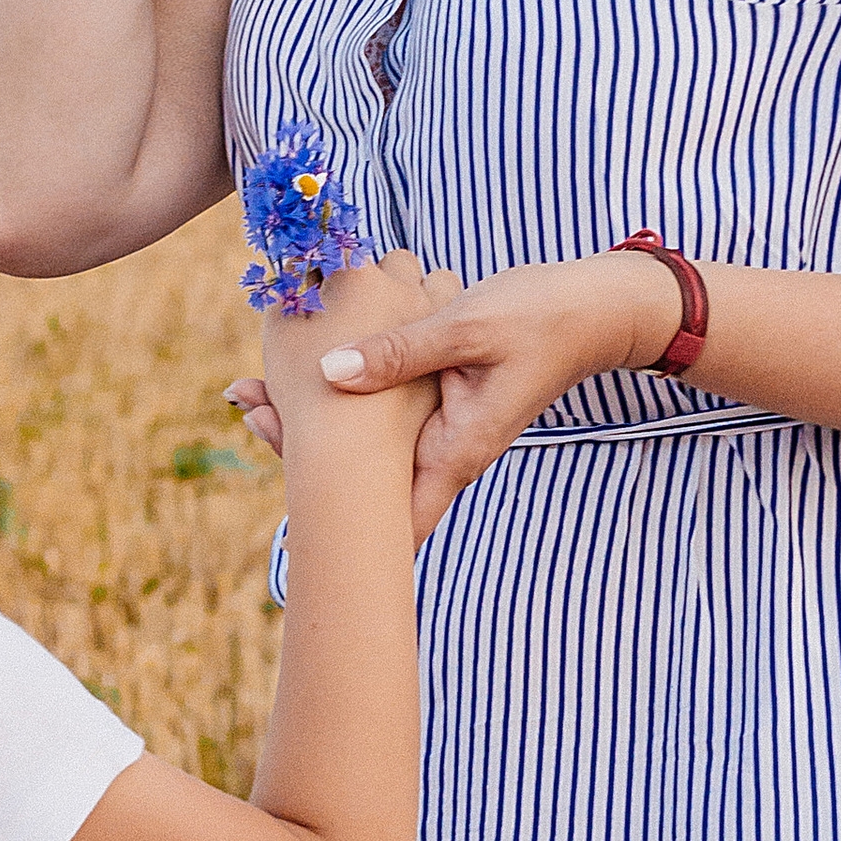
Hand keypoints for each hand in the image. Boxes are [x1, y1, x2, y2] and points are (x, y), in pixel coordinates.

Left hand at [265, 252, 681, 534]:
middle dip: (304, 460)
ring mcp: (438, 428)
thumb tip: (329, 374)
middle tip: (249, 411)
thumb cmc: (540, 318)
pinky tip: (302, 368)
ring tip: (253, 394)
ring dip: (314, 425)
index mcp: (454, 450)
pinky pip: (381, 412)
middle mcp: (443, 450)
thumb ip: (401, 352)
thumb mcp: (467, 328)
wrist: (591, 308)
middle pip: (366, 487)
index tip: (288, 525)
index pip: (394, 522)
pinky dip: (340, 394)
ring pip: (367, 447)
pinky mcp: (436, 401)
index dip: (340, 532)